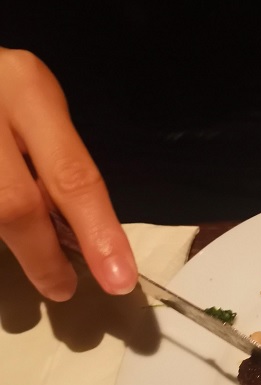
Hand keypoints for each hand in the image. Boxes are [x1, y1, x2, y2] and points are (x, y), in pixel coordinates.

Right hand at [0, 48, 136, 299]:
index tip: (119, 280)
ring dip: (15, 244)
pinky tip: (8, 231)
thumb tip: (78, 237)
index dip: (99, 234)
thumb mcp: (35, 110)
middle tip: (62, 287)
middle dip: (43, 257)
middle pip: (14, 203)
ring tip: (35, 259)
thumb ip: (55, 164)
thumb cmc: (1, 93)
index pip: (73, 176)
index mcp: (27, 91)